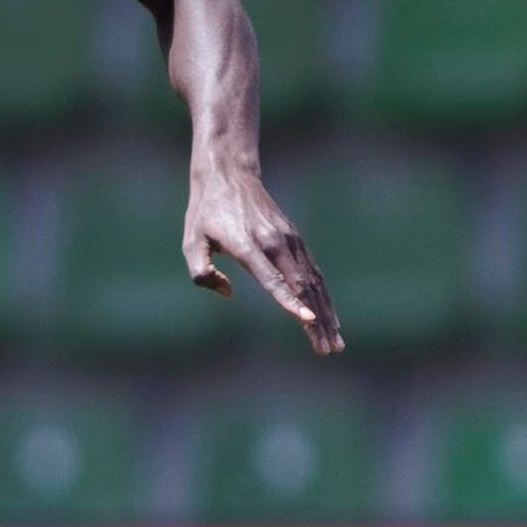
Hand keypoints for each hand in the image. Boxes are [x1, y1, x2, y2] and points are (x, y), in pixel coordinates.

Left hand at [183, 156, 344, 355]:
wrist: (230, 175)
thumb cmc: (206, 212)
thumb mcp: (191, 241)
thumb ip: (202, 272)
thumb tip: (228, 292)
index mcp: (249, 246)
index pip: (274, 280)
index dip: (290, 302)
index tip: (308, 320)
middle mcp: (275, 243)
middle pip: (302, 287)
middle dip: (317, 321)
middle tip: (328, 351)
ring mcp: (289, 240)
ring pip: (313, 282)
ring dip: (327, 314)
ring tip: (336, 343)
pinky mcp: (295, 239)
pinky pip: (314, 272)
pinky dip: (324, 297)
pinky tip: (330, 317)